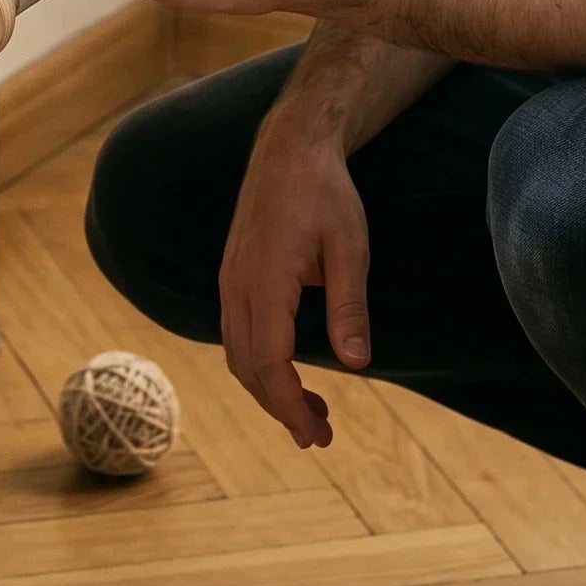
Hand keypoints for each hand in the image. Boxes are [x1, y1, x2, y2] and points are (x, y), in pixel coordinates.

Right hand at [218, 120, 370, 447]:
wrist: (288, 149)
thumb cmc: (324, 194)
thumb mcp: (349, 248)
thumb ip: (348, 306)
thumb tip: (356, 364)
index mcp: (265, 281)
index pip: (269, 362)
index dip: (290, 405)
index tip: (317, 435)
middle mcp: (237, 285)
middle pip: (246, 367)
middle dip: (280, 407)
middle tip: (320, 436)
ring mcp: (230, 280)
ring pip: (236, 353)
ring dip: (267, 389)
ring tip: (308, 411)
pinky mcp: (232, 275)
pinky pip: (234, 332)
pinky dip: (257, 363)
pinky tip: (285, 370)